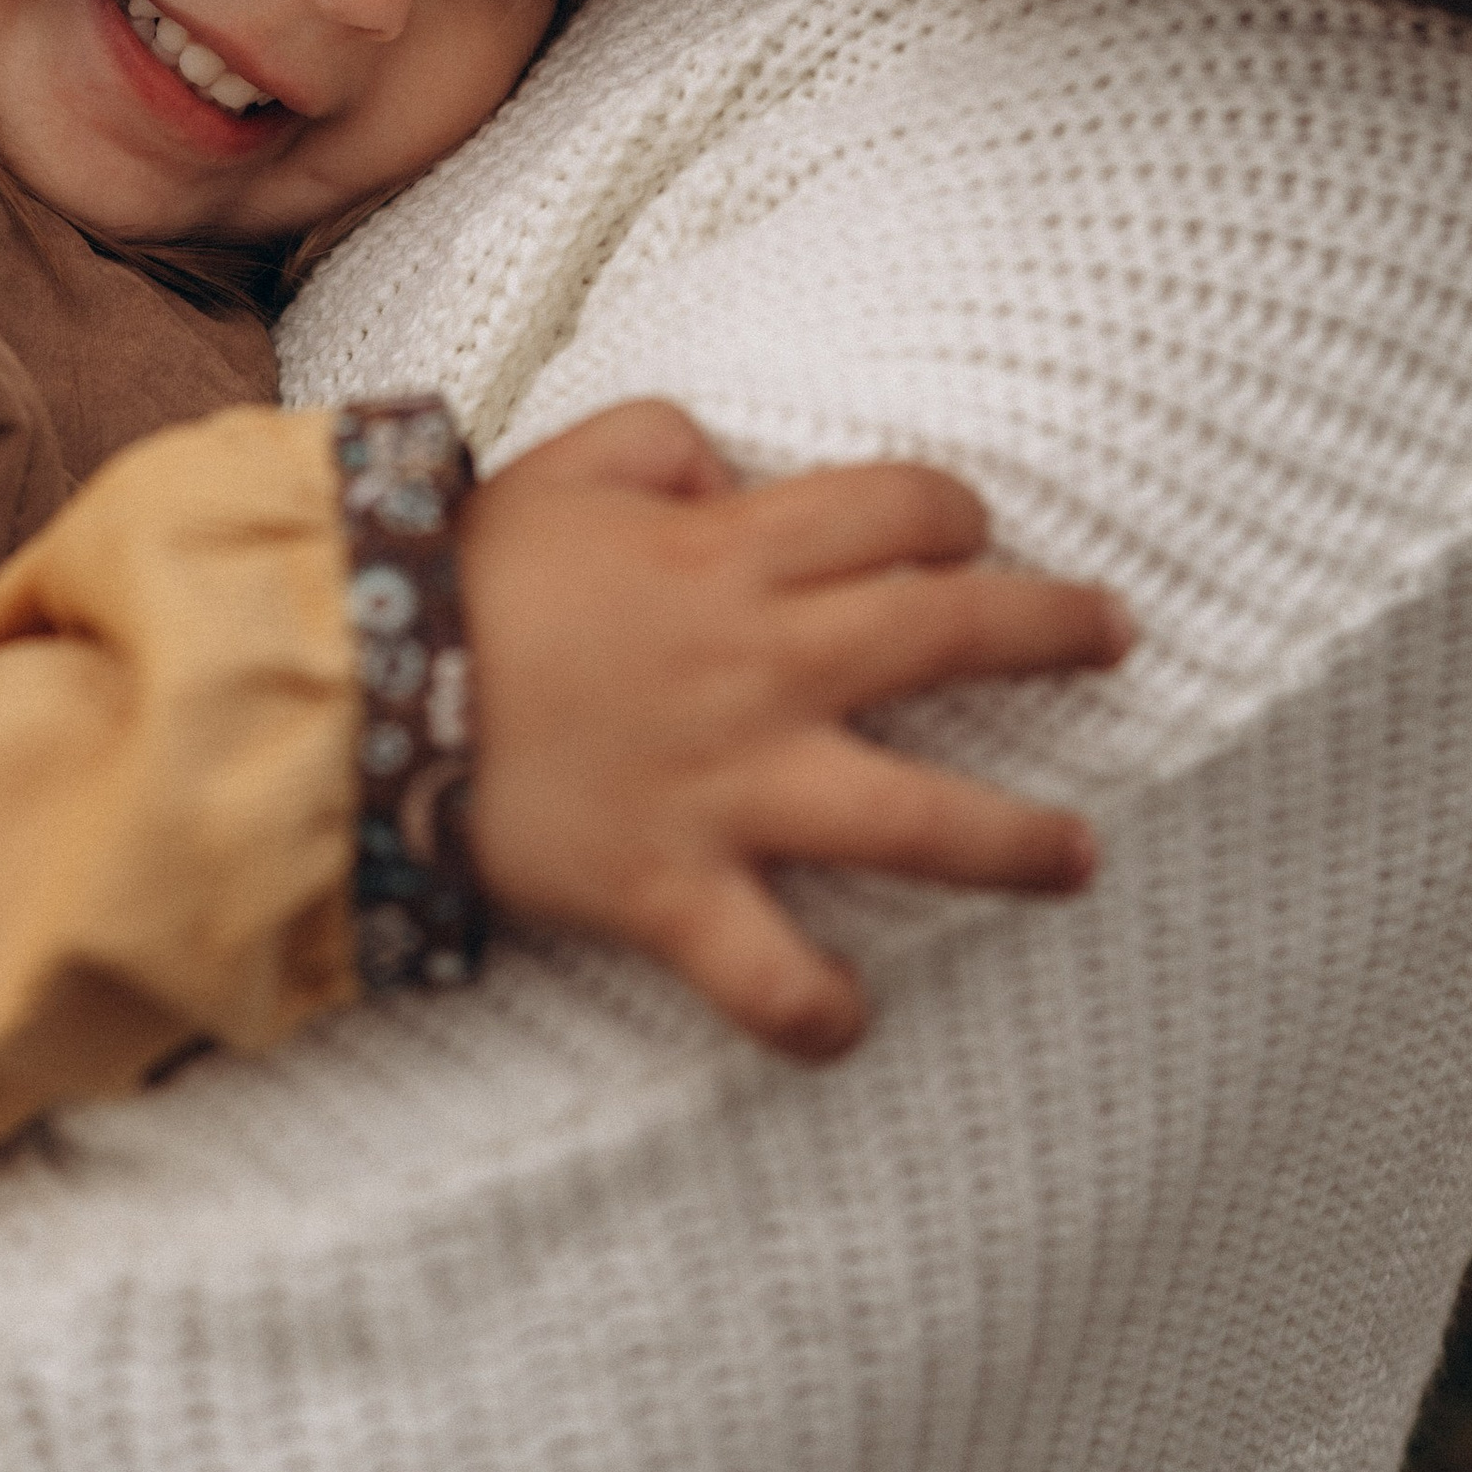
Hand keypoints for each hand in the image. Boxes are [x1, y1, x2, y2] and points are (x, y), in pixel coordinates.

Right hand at [457, 401, 1132, 1063]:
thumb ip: (666, 446)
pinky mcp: (673, 890)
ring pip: (915, 820)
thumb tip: (732, 477)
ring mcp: (730, 786)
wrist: (358, 687)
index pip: (900, 510)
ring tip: (1080, 857)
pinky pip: (768, 974)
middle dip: (1053, 633)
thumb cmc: (465, 573)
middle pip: (950, 634)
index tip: (971, 533)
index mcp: (737, 552)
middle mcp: (763, 665)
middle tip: (1113, 640)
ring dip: (1015, 841)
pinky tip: (854, 1025)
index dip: (953, 512)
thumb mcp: (569, 464)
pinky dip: (816, 1013)